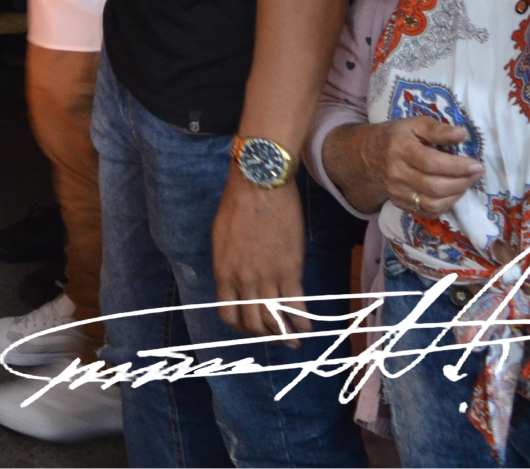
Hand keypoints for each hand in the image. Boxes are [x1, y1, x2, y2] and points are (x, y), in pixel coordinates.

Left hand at [212, 175, 304, 339]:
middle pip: (253, 323)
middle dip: (264, 336)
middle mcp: (244, 281)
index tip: (249, 330)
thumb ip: (228, 265)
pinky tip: (308, 328)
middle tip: (275, 340)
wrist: (260, 186)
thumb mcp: (221, 239)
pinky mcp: (290, 271)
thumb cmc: (237, 206)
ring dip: (285, 335)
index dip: (239, 327)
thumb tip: (235, 283)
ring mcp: (268, 278)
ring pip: (274, 319)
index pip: (228, 314)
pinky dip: (302, 321)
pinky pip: (296, 306)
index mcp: (223, 272)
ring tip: (294, 342)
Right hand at [363, 117, 481, 215]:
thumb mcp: (415, 124)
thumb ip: (438, 129)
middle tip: (476, 174)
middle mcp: (396, 173)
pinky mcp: (400, 203)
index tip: (477, 165)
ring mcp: (397, 191)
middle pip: (434, 186)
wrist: (368, 155)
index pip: (431, 162)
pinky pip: (427, 212)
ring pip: (432, 203)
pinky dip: (445, 205)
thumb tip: (462, 134)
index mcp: (400, 148)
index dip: (457, 166)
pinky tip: (452, 193)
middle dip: (462, 182)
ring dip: (456, 195)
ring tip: (466, 183)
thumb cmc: (398, 136)